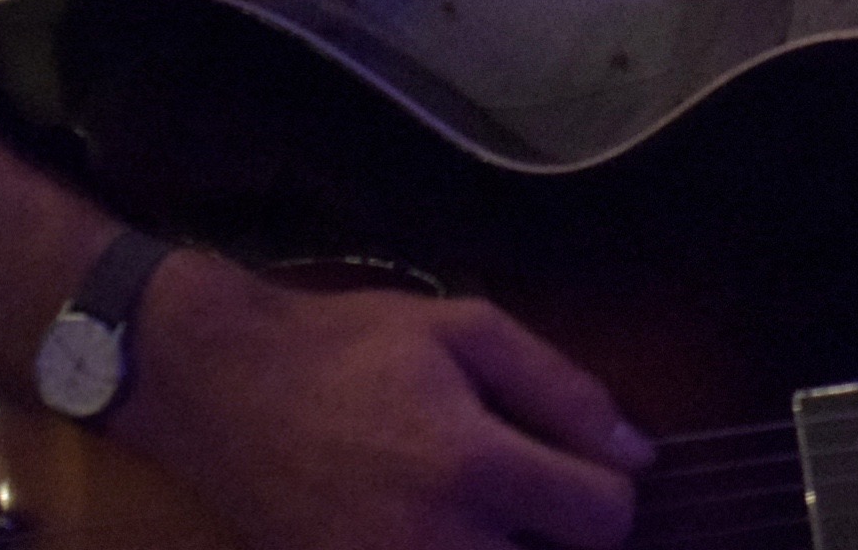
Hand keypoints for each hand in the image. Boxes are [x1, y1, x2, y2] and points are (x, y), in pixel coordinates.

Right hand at [111, 249, 654, 549]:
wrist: (219, 387)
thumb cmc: (349, 346)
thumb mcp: (468, 329)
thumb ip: (563, 390)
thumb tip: (638, 455)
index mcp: (469, 466)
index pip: (602, 520)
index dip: (610, 491)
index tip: (583, 467)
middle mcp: (431, 544)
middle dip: (561, 539)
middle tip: (533, 500)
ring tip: (494, 516)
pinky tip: (448, 533)